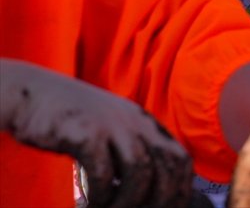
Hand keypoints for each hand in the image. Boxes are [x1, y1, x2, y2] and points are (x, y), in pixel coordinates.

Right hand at [0, 59, 193, 207]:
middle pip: (166, 167)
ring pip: (139, 172)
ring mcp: (111, 124)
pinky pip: (103, 173)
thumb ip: (133, 151)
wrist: (30, 93)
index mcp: (146, 122)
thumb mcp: (112, 129)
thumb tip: (152, 191)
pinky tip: (89, 204)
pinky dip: (100, 196)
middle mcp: (135, 121)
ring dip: (128, 202)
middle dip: (159, 200)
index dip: (180, 190)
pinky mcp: (85, 133)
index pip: (180, 159)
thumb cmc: (73, 121)